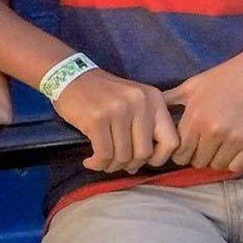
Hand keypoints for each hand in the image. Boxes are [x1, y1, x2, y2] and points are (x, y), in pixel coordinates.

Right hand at [52, 69, 178, 172]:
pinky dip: (97, 164)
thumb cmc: (103, 94)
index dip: (159, 158)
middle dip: (130, 165)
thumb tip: (143, 164)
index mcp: (154, 99)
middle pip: (144, 153)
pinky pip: (104, 155)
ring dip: (111, 165)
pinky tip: (90, 161)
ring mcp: (119, 110)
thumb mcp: (133, 101)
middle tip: (116, 163)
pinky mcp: (98, 119)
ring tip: (101, 161)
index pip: (171, 141)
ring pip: (123, 156)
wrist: (70, 76)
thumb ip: (145, 128)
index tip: (142, 160)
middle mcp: (140, 102)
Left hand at [165, 43, 242, 172]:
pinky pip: (236, 167)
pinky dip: (234, 160)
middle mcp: (213, 131)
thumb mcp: (194, 84)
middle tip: (207, 143)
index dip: (182, 151)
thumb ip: (169, 100)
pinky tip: (235, 146)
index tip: (190, 144)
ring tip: (221, 144)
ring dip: (216, 158)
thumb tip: (147, 110)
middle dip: (199, 155)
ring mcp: (235, 139)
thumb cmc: (226, 76)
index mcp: (195, 117)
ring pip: (216, 166)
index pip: (179, 153)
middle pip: (197, 162)